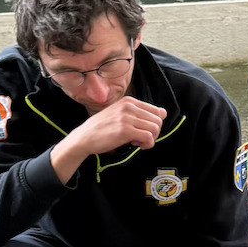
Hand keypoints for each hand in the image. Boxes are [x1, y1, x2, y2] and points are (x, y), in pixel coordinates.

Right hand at [52, 99, 166, 182]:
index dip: (154, 125)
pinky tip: (136, 145)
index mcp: (129, 101)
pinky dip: (146, 144)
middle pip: (158, 121)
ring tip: (137, 142)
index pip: (157, 111)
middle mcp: (129, 106)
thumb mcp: (120, 114)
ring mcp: (126, 118)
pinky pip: (149, 138)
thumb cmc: (102, 128)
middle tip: (141, 138)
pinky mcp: (125, 130)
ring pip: (155, 129)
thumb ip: (140, 113)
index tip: (144, 130)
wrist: (84, 137)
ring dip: (150, 139)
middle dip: (153, 133)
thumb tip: (164, 113)